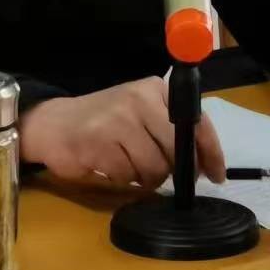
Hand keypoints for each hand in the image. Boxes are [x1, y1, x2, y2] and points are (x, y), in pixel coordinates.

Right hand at [19, 77, 226, 188]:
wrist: (53, 124)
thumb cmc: (105, 122)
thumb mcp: (141, 114)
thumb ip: (171, 131)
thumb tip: (204, 166)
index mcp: (155, 89)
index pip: (196, 122)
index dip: (210, 152)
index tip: (216, 175)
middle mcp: (139, 100)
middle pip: (176, 151)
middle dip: (173, 170)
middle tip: (159, 174)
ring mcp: (118, 120)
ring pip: (154, 168)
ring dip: (145, 178)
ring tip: (127, 164)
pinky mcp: (100, 143)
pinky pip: (128, 177)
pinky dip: (123, 179)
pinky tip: (110, 165)